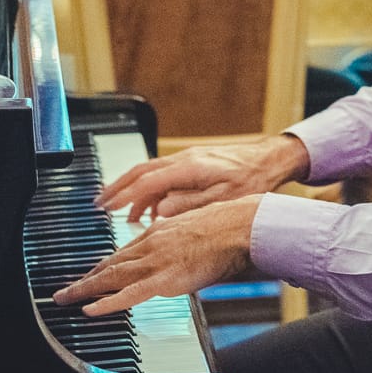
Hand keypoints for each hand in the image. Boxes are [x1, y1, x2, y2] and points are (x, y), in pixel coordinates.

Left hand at [53, 195, 262, 316]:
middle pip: (111, 264)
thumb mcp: (195, 227)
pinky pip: (130, 295)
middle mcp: (151, 244)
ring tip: (65, 298)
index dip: (104, 264)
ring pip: (112, 278)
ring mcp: (156, 261)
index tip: (91, 272)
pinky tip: (90, 310)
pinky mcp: (165, 279)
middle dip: (86, 277)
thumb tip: (176, 245)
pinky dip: (107, 303)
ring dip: (85, 289)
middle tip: (66, 289)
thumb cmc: (226, 226)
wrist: (239, 225)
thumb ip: (179, 237)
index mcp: (159, 232)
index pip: (124, 251)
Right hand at [99, 134, 309, 221]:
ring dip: (133, 191)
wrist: (272, 159)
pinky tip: (150, 209)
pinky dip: (151, 191)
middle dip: (118, 187)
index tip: (106, 207)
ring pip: (150, 173)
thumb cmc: (252, 180)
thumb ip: (187, 205)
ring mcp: (188, 160)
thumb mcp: (221, 200)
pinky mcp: (194, 164)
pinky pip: (163, 176)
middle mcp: (184, 160)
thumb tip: (158, 213)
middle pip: (141, 172)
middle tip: (99, 204)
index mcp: (189, 168)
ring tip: (120, 213)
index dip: (124, 194)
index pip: (147, 180)